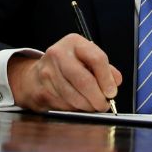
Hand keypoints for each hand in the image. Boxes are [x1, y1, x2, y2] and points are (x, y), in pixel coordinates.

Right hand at [6, 33, 121, 112]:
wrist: (36, 75)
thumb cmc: (68, 66)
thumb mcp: (87, 58)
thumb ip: (105, 69)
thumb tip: (116, 82)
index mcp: (74, 42)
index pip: (97, 59)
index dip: (107, 79)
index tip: (112, 92)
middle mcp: (59, 54)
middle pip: (84, 81)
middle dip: (97, 98)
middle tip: (104, 105)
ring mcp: (47, 73)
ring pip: (74, 97)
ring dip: (87, 106)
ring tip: (93, 106)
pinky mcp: (41, 90)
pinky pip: (63, 105)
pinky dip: (75, 109)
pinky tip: (78, 105)